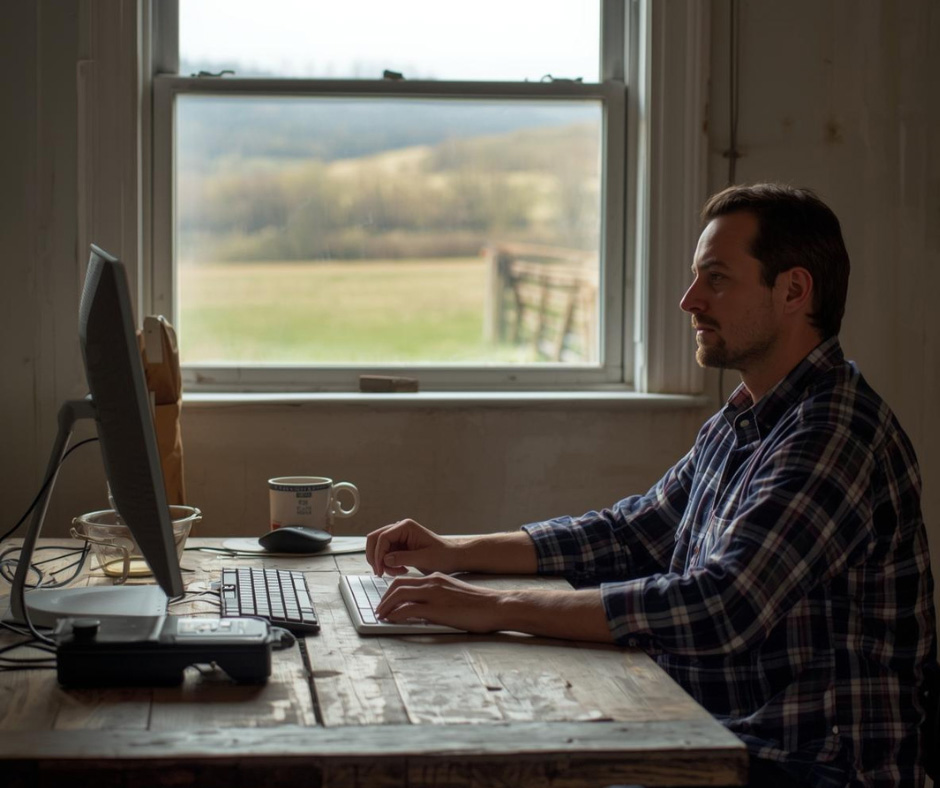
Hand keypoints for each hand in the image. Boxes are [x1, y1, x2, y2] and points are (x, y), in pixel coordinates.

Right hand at [366, 519, 462, 576]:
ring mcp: (399, 537)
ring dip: (382, 562)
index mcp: (406, 527)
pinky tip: (400, 570)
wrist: (452, 558)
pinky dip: (388, 564)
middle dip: (375, 557)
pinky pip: (385, 554)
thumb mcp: (424, 558)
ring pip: (378, 547)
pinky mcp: (399, 546)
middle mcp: (400, 529)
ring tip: (396, 572)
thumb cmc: (443, 556)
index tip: (380, 570)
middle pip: (375, 539)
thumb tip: (385, 560)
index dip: (378, 554)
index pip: (383, 537)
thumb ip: (403, 558)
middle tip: (380, 572)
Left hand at [374, 572, 502, 632]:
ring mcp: (434, 594)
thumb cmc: (479, 605)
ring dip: (386, 605)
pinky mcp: (437, 608)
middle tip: (380, 609)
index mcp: (436, 578)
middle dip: (384, 597)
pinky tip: (391, 621)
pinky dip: (395, 614)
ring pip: (399, 594)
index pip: (406, 580)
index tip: (387, 602)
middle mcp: (432, 582)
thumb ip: (437, 597)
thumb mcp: (454, 594)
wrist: (496, 606)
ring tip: (381, 616)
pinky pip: (408, 608)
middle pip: (398, 585)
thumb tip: (422, 609)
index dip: (392, 591)